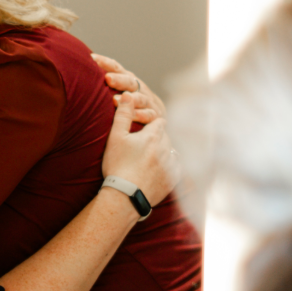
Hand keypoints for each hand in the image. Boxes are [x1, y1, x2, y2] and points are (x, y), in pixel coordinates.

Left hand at [92, 53, 166, 122]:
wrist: (157, 117)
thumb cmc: (129, 103)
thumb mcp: (120, 90)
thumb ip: (104, 83)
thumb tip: (80, 72)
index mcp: (128, 80)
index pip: (117, 68)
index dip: (106, 63)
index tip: (92, 58)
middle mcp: (139, 88)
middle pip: (129, 82)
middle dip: (118, 80)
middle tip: (107, 78)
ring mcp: (148, 102)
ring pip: (140, 98)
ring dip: (128, 99)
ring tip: (115, 100)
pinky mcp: (155, 116)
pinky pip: (148, 115)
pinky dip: (140, 115)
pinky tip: (131, 116)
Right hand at [101, 92, 179, 207]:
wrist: (125, 196)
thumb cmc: (117, 166)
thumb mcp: (116, 137)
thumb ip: (123, 114)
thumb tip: (128, 93)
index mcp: (153, 136)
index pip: (159, 122)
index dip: (151, 125)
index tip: (143, 131)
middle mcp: (166, 148)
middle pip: (165, 137)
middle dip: (157, 139)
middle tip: (143, 147)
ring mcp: (171, 165)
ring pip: (171, 152)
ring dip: (163, 153)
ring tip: (148, 161)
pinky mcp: (173, 180)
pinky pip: (176, 168)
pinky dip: (168, 168)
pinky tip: (157, 172)